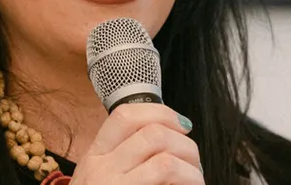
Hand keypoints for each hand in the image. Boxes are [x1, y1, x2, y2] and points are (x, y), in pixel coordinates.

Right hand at [69, 103, 203, 184]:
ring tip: (195, 182)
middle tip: (194, 163)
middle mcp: (101, 169)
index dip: (161, 113)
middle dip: (186, 145)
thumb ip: (125, 158)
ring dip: (192, 171)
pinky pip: (167, 182)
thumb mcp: (100, 178)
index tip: (182, 126)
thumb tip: (170, 135)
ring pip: (166, 161)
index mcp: (95, 156)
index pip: (126, 115)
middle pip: (153, 134)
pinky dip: (189, 184)